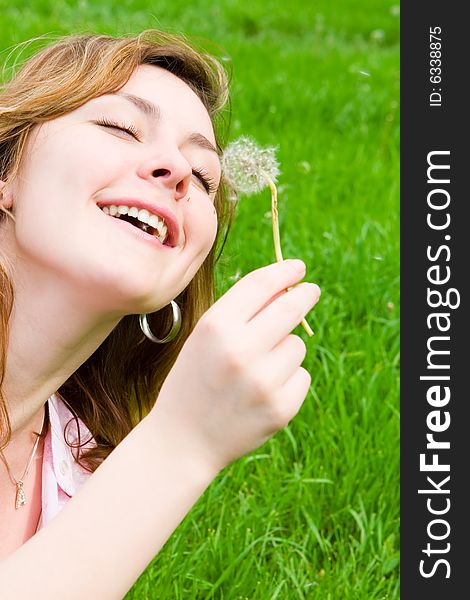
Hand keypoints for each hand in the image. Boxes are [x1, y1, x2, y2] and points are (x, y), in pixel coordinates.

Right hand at [150, 259, 320, 473]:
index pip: (261, 284)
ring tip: (255, 371)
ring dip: (285, 350)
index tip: (298, 268)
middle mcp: (241, 350)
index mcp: (216, 327)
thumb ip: (240, 311)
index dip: (285, 270)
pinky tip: (262, 393)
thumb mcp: (204, 338)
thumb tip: (286, 285)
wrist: (183, 440)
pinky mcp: (281, 408)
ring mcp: (263, 382)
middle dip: (305, 295)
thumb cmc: (194, 380)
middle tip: (310, 291)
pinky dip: (288, 379)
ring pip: (297, 345)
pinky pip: (301, 375)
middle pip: (290, 307)